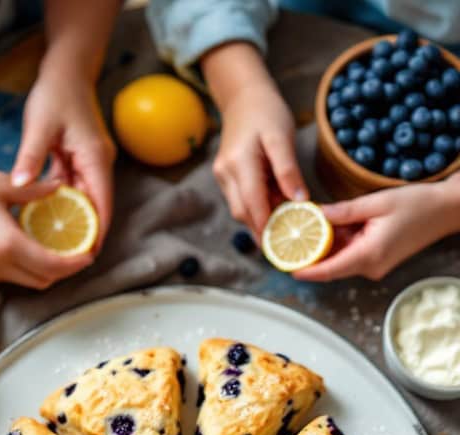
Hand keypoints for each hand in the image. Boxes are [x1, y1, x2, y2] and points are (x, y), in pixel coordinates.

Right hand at [0, 166, 94, 287]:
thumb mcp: (3, 184)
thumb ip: (37, 191)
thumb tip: (62, 188)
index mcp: (8, 243)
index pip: (52, 266)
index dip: (74, 264)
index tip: (88, 254)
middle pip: (44, 280)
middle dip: (64, 270)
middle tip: (78, 253)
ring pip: (29, 282)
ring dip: (46, 271)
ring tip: (59, 251)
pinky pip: (13, 277)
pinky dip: (28, 268)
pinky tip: (34, 249)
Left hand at [12, 72, 115, 246]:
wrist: (67, 70)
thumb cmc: (55, 94)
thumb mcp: (38, 125)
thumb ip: (30, 158)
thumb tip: (19, 186)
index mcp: (94, 158)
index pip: (101, 203)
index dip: (97, 232)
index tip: (87, 256)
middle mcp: (99, 163)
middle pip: (97, 207)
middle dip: (84, 233)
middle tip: (67, 259)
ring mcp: (93, 163)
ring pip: (86, 200)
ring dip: (74, 221)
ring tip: (58, 247)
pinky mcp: (83, 161)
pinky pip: (76, 189)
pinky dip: (66, 204)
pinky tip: (49, 219)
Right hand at [213, 78, 307, 236]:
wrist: (244, 98)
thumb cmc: (266, 113)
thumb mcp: (282, 137)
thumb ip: (289, 170)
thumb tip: (300, 202)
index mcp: (239, 163)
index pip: (251, 204)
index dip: (265, 228)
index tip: (281, 248)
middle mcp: (225, 173)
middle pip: (243, 213)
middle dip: (263, 229)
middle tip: (287, 242)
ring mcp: (222, 177)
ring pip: (241, 209)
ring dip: (261, 218)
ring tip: (285, 223)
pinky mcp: (225, 178)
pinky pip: (241, 200)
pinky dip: (258, 207)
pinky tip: (275, 207)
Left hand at [294, 182, 456, 282]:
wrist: (445, 212)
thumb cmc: (417, 205)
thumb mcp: (376, 203)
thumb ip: (344, 212)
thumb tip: (317, 214)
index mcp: (369, 255)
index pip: (329, 270)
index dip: (306, 271)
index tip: (286, 268)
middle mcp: (371, 267)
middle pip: (331, 268)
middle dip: (309, 258)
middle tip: (286, 245)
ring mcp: (375, 266)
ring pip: (340, 261)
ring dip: (324, 249)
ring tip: (301, 232)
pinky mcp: (378, 260)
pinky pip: (351, 256)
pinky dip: (338, 245)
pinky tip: (326, 230)